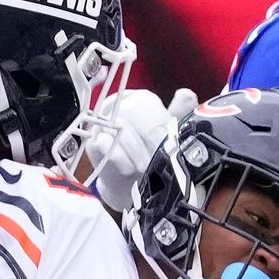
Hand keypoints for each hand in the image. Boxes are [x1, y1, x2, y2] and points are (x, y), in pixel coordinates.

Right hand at [85, 87, 196, 210]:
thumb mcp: (170, 134)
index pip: (145, 101)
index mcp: (137, 99)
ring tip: (147, 168)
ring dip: (136, 153)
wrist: (132, 184)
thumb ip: (179, 113)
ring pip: (119, 129)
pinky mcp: (92, 142)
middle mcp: (117, 105)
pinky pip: (104, 144)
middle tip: (158, 159)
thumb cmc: (152, 156)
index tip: (168, 143)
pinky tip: (128, 169)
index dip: (158, 124)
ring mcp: (102, 123)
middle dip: (148, 140)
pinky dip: (120, 158)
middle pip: (132, 113)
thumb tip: (186, 94)